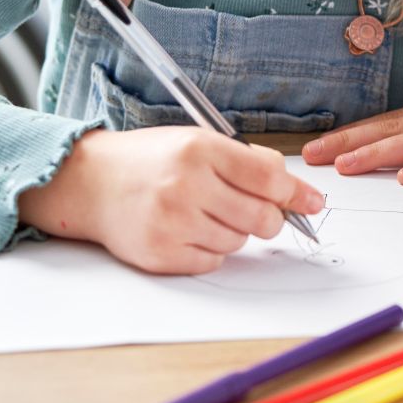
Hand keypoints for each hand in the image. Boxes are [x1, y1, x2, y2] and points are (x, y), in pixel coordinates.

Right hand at [17, 126, 325, 275]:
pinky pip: (213, 261)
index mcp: (200, 150)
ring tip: (209, 213)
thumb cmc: (152, 160)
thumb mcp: (198, 142)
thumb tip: (295, 188)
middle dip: (272, 218)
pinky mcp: (160, 254)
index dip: (296, 193)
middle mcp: (186, 185)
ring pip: (239, 241)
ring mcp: (171, 223)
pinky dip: (212, 249)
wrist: (90, 183)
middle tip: (264, 213)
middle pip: (262, 217)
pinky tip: (191, 230)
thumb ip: (247, 160)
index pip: (268, 177)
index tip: (312, 202)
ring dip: (236, 231)